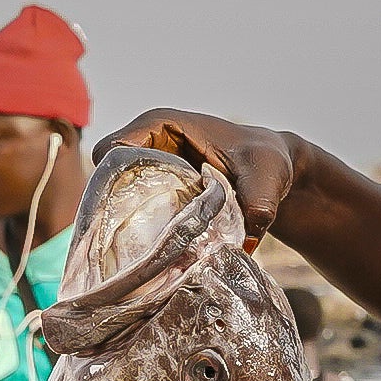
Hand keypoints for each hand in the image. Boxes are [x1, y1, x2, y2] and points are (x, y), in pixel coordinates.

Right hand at [96, 109, 303, 240]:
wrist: (274, 171)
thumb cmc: (267, 162)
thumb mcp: (267, 179)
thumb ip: (257, 205)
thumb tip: (240, 243)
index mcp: (163, 125)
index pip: (112, 151)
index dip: (111, 184)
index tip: (129, 219)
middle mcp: (147, 143)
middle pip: (106, 178)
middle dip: (114, 213)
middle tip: (131, 248)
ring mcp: (148, 167)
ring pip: (115, 197)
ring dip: (125, 226)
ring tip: (141, 255)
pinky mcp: (154, 189)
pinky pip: (131, 209)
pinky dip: (138, 230)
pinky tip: (152, 255)